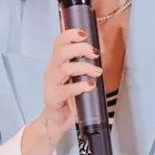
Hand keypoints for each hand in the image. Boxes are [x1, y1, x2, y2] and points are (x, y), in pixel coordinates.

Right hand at [40, 28, 102, 146]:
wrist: (57, 121)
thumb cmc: (70, 97)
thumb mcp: (78, 77)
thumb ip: (86, 64)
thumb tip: (103, 50)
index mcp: (57, 62)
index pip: (59, 42)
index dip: (70, 34)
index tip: (84, 33)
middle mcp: (52, 70)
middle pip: (61, 51)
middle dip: (80, 48)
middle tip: (95, 53)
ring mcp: (51, 84)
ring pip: (64, 69)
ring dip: (84, 67)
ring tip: (97, 72)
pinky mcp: (53, 98)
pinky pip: (66, 90)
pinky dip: (80, 86)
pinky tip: (90, 86)